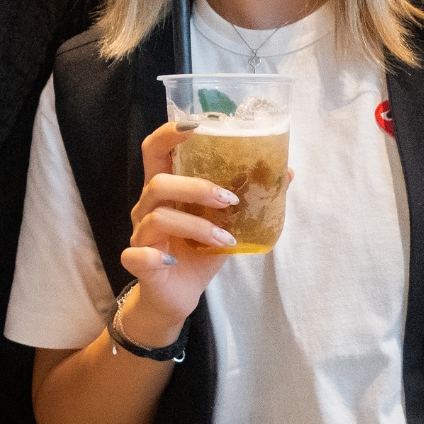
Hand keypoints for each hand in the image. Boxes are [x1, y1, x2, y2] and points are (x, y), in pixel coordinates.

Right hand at [115, 122, 235, 345]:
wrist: (177, 297)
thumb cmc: (197, 253)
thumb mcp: (225, 223)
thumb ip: (246, 202)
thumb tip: (286, 173)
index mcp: (165, 190)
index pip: (155, 151)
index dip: (168, 134)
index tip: (195, 126)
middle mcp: (148, 207)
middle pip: (157, 182)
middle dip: (194, 186)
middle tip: (228, 198)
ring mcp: (141, 235)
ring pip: (158, 217)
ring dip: (196, 225)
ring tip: (225, 237)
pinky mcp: (138, 262)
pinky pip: (138, 255)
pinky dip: (154, 255)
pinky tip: (173, 259)